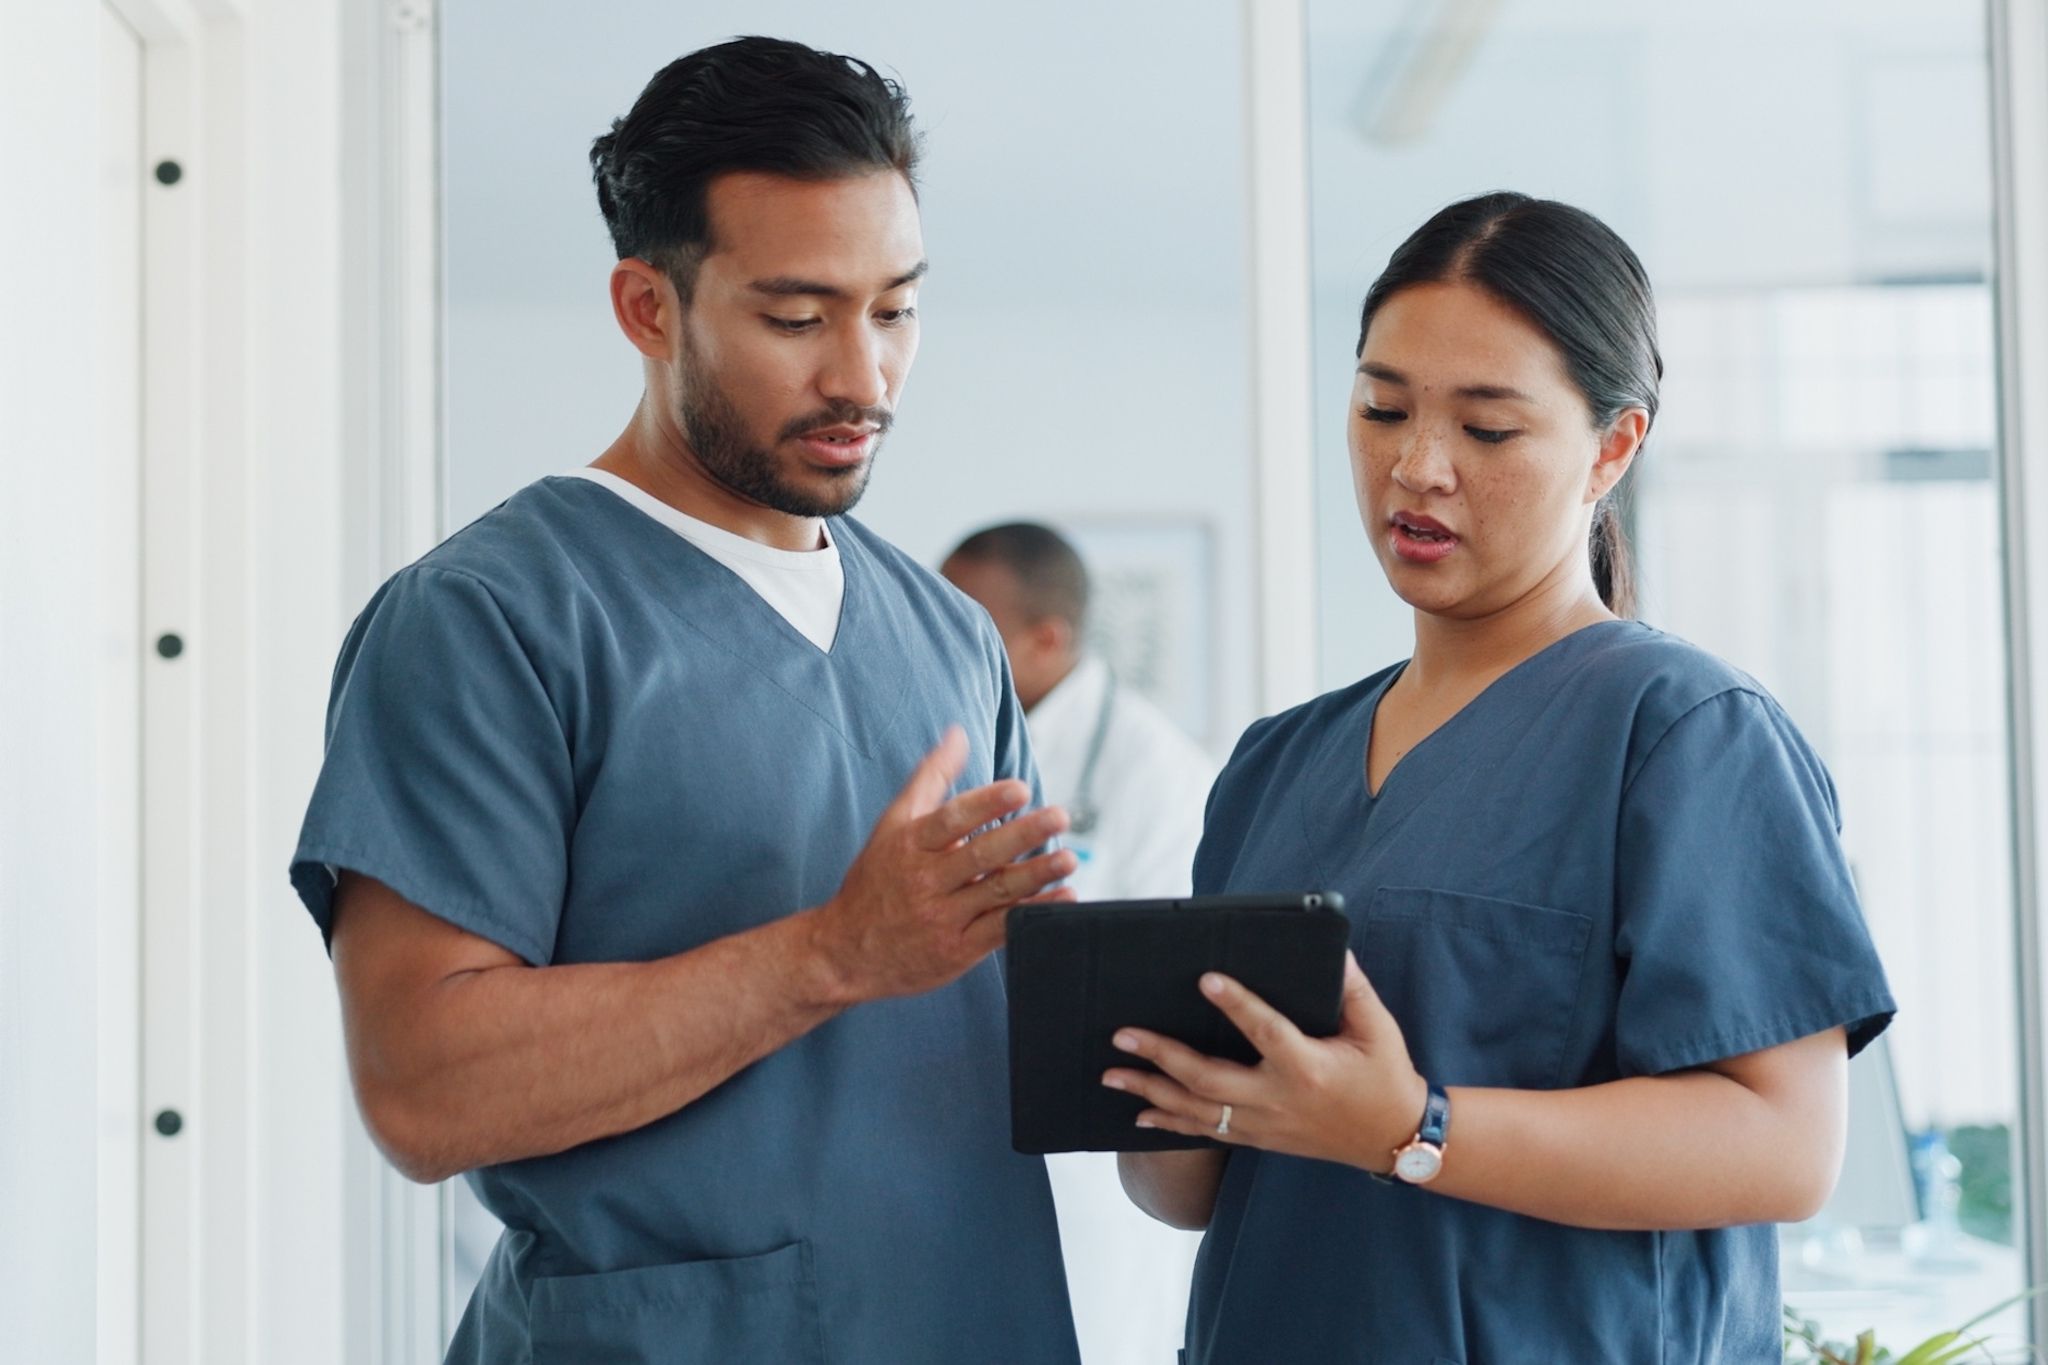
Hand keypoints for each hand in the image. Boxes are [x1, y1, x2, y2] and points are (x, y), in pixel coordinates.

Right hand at [807, 727, 1077, 1002]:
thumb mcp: (893, 825)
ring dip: (1036, 875)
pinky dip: (1035, 913)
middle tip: (1059, 816)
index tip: (1019, 789)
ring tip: (1069, 858)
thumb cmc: (877, 879)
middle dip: (1023, 834)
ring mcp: (942, 918)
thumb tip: (959, 733)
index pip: (951, 820)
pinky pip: (1002, 930)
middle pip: (980, 855)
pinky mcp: (958, 950)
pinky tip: (1065, 897)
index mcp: (911, 845)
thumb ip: (930, 778)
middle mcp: (926, 881)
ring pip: (996, 892)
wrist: (846, 951)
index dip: (986, 803)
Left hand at [1101, 953, 1427, 1173]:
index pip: (1265, 1031)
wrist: (1394, 1138)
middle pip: (1208, 1079)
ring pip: (1197, 1111)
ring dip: (1151, 1091)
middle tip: (1122, 1035)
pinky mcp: (1259, 1139)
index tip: (1206, 979)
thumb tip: (1335, 950)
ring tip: (1111, 1073)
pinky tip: (1139, 1115)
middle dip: (1162, 1056)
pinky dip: (1170, 1124)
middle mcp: (1278, 1099)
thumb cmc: (1385, 1075)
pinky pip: (1207, 1133)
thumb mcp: (1378, 1029)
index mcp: (1308, 1067)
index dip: (1236, 1004)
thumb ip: (1353, 989)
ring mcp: (1264, 1124)